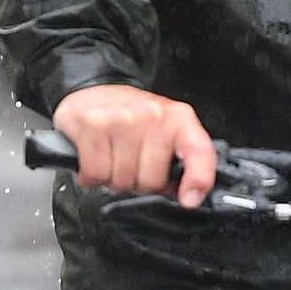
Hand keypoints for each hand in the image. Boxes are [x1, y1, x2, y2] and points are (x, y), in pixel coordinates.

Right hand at [53, 83, 215, 209]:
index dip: (199, 179)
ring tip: (112, 157)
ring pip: (121, 180)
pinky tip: (95, 158)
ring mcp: (122, 118)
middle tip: (131, 164)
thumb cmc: (131, 118)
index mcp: (178, 118)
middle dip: (138, 182)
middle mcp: (153, 114)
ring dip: (113, 178)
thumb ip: (182, 163)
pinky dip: (91, 176)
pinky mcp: (93, 124)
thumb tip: (189, 196)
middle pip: (151, 181)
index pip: (199, 151)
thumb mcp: (165, 133)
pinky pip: (96, 174)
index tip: (189, 199)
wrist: (94, 90)